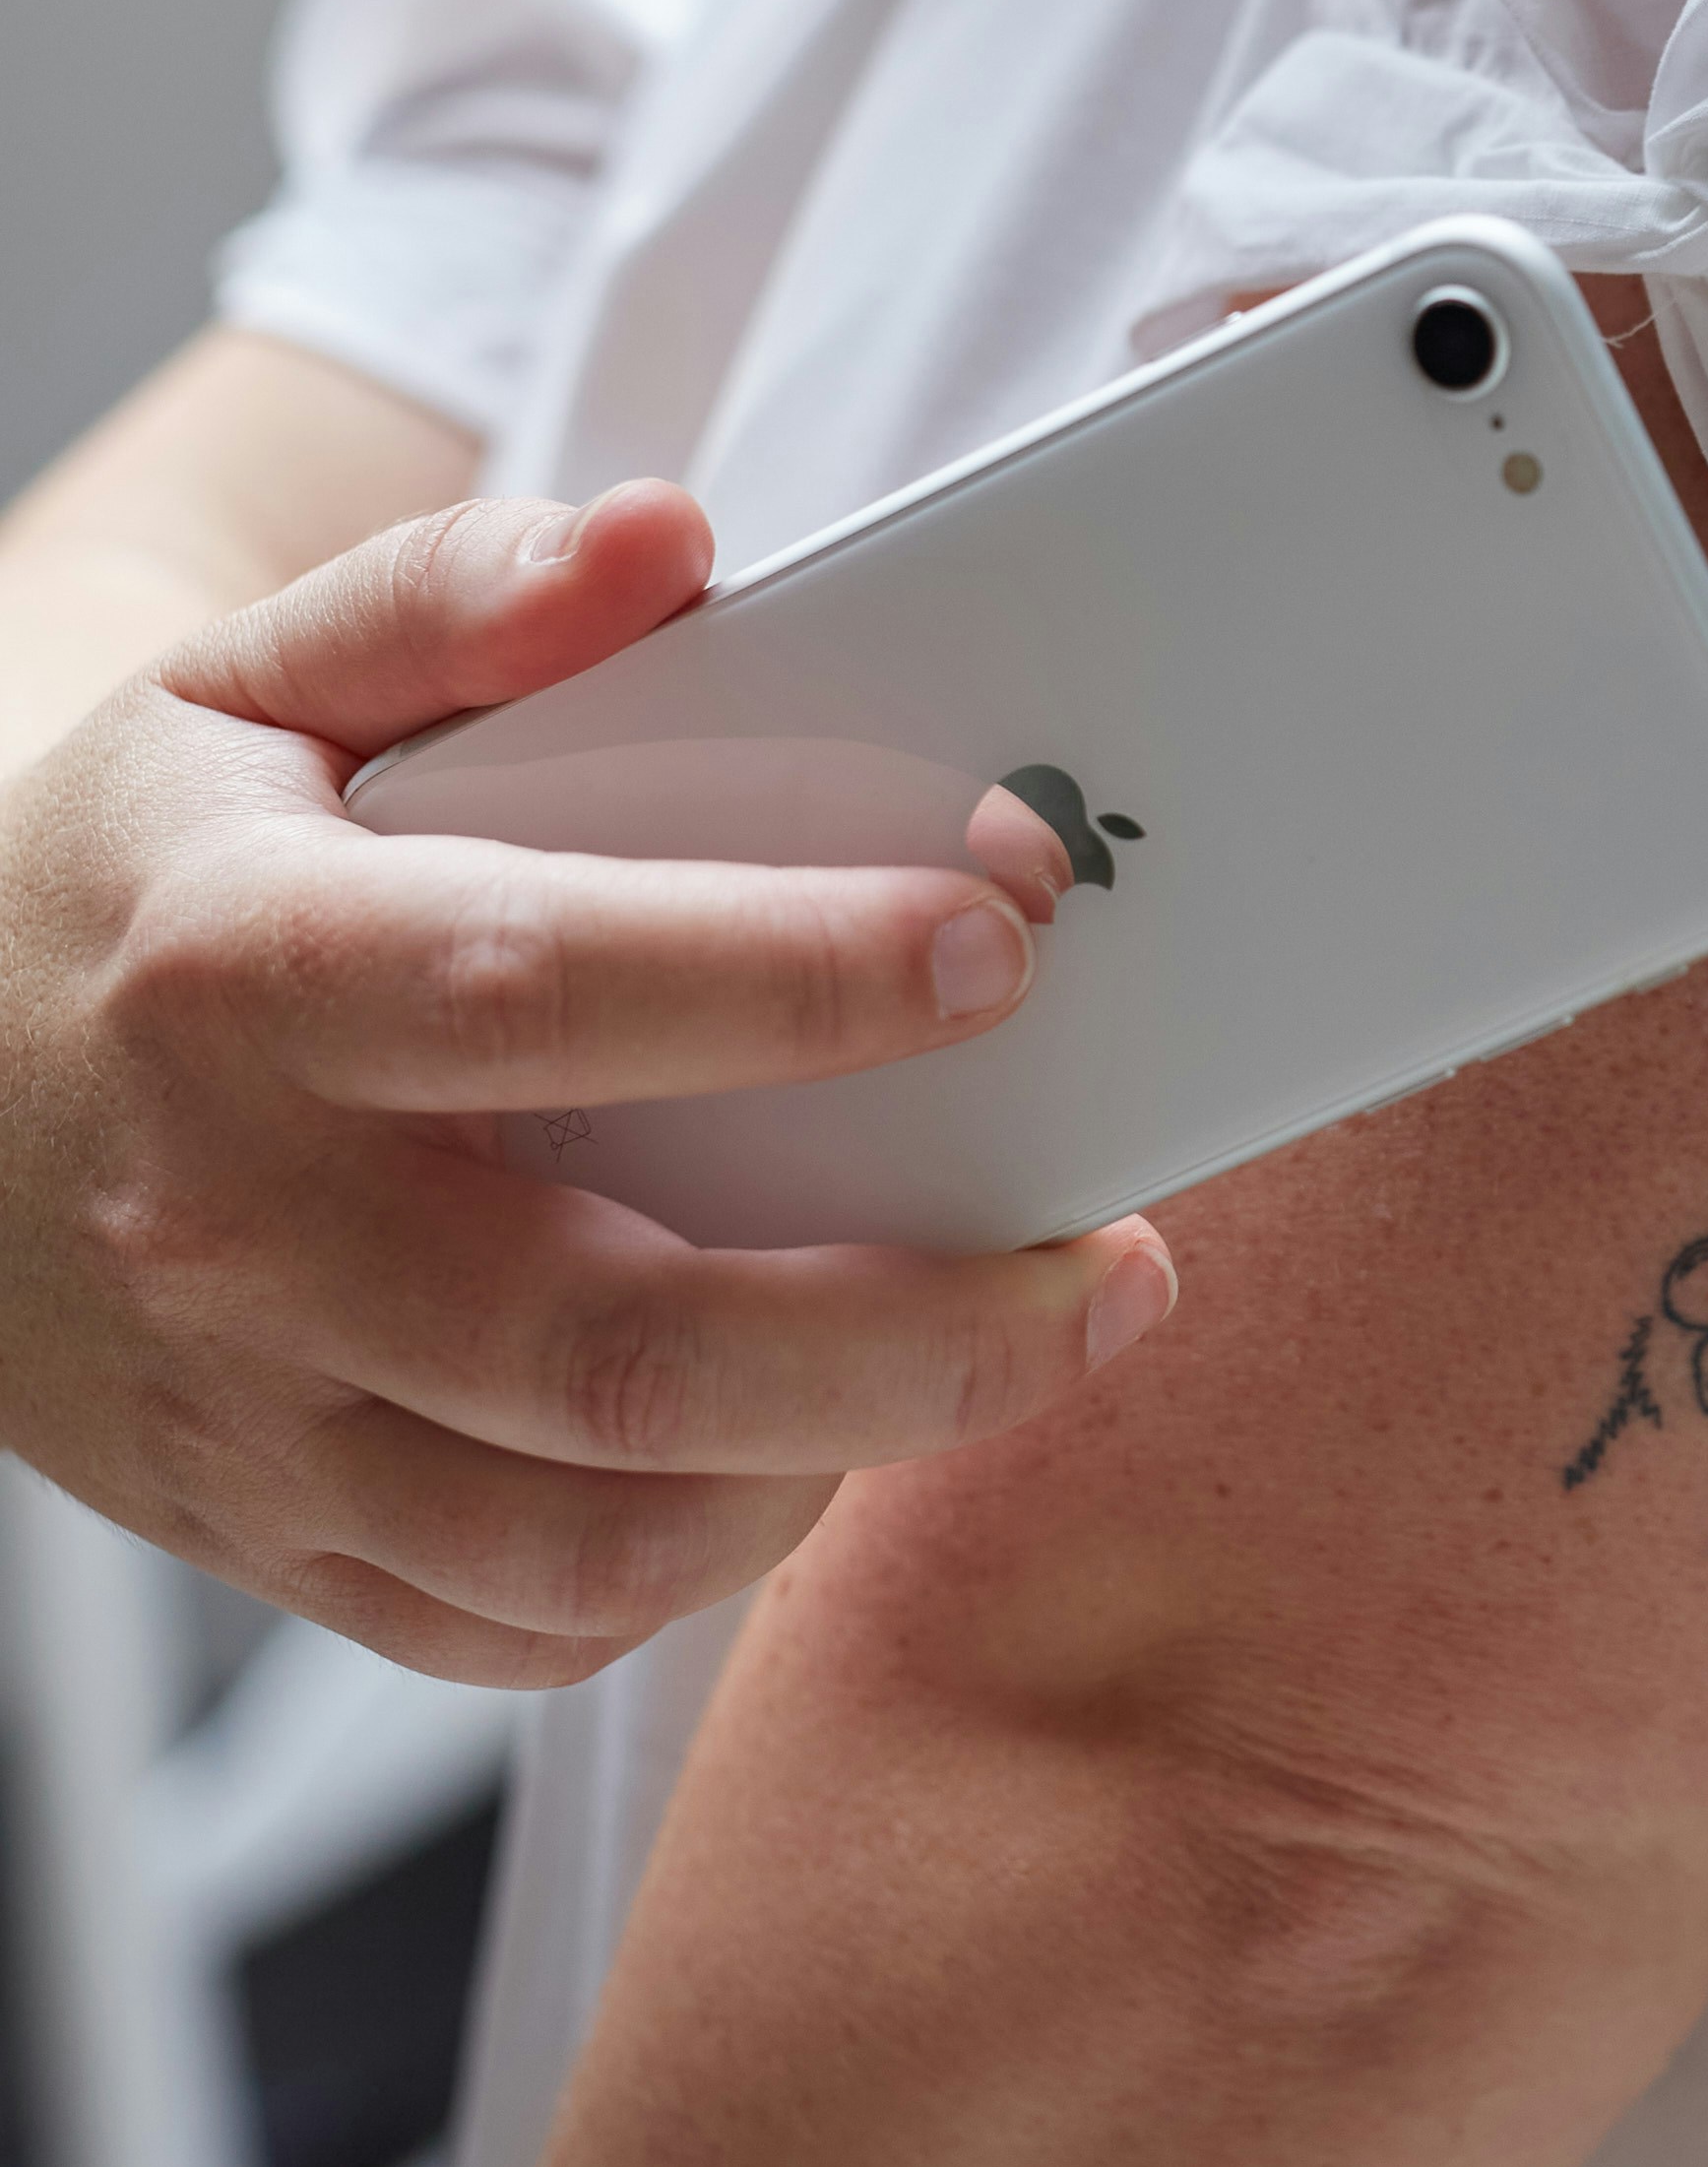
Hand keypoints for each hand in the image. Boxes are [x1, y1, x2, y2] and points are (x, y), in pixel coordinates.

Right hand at [0, 484, 1175, 1682]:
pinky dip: (704, 1564)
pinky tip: (820, 1438)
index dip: (790, 973)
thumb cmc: (139, 881)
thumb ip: (457, 599)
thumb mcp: (243, 686)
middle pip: (613, 1345)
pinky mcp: (274, 1544)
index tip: (1000, 940)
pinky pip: (524, 1625)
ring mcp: (251, 1423)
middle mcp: (240, 1231)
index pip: (538, 986)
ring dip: (844, 1462)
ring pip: (588, 1536)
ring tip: (1008, 1345)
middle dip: (914, 1329)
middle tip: (1110, 1259)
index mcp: (238, 980)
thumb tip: (670, 541)